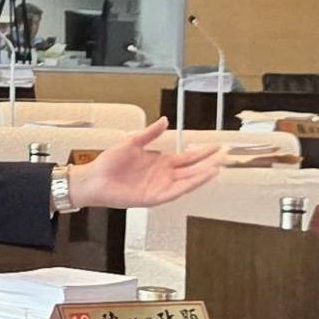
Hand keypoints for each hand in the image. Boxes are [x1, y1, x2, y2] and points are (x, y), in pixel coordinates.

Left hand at [68, 117, 223, 208]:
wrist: (94, 178)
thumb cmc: (109, 162)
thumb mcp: (132, 142)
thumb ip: (150, 133)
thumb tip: (165, 120)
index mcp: (161, 162)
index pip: (188, 157)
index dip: (202, 152)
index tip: (217, 147)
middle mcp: (164, 175)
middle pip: (192, 169)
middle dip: (208, 164)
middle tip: (225, 157)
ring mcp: (160, 186)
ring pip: (187, 181)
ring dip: (202, 175)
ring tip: (218, 168)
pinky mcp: (153, 197)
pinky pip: (175, 191)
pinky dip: (188, 186)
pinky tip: (199, 180)